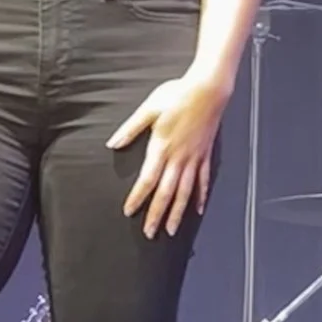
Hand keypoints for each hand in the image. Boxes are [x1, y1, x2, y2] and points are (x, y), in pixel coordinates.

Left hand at [107, 74, 229, 239]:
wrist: (208, 89)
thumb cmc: (178, 95)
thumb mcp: (150, 108)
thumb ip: (131, 128)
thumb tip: (113, 143)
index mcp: (162, 147)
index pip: (147, 179)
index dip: (138, 197)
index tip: (129, 211)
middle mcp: (179, 157)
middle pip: (166, 192)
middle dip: (157, 214)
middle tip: (150, 233)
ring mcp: (194, 157)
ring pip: (185, 192)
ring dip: (177, 212)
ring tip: (171, 230)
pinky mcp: (205, 154)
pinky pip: (203, 180)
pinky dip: (200, 196)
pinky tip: (197, 209)